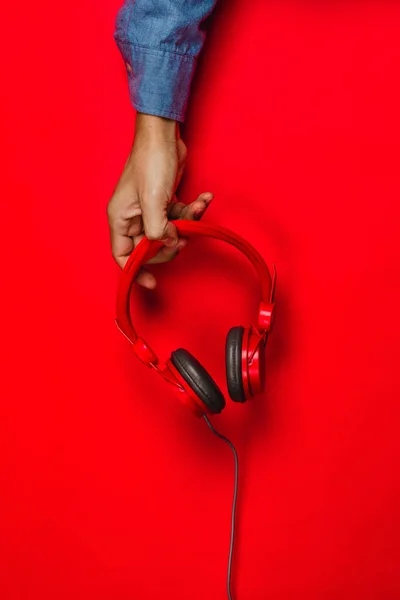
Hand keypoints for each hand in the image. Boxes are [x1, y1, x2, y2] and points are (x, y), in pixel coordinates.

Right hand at [107, 113, 212, 288]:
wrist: (164, 134)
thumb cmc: (151, 162)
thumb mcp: (152, 200)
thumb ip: (157, 230)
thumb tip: (168, 245)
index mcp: (121, 219)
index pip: (123, 256)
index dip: (136, 272)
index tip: (152, 283)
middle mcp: (134, 218)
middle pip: (151, 248)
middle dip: (171, 243)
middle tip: (184, 235)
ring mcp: (150, 210)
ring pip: (170, 234)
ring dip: (188, 224)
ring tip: (198, 207)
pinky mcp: (165, 202)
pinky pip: (180, 218)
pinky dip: (194, 211)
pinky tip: (205, 198)